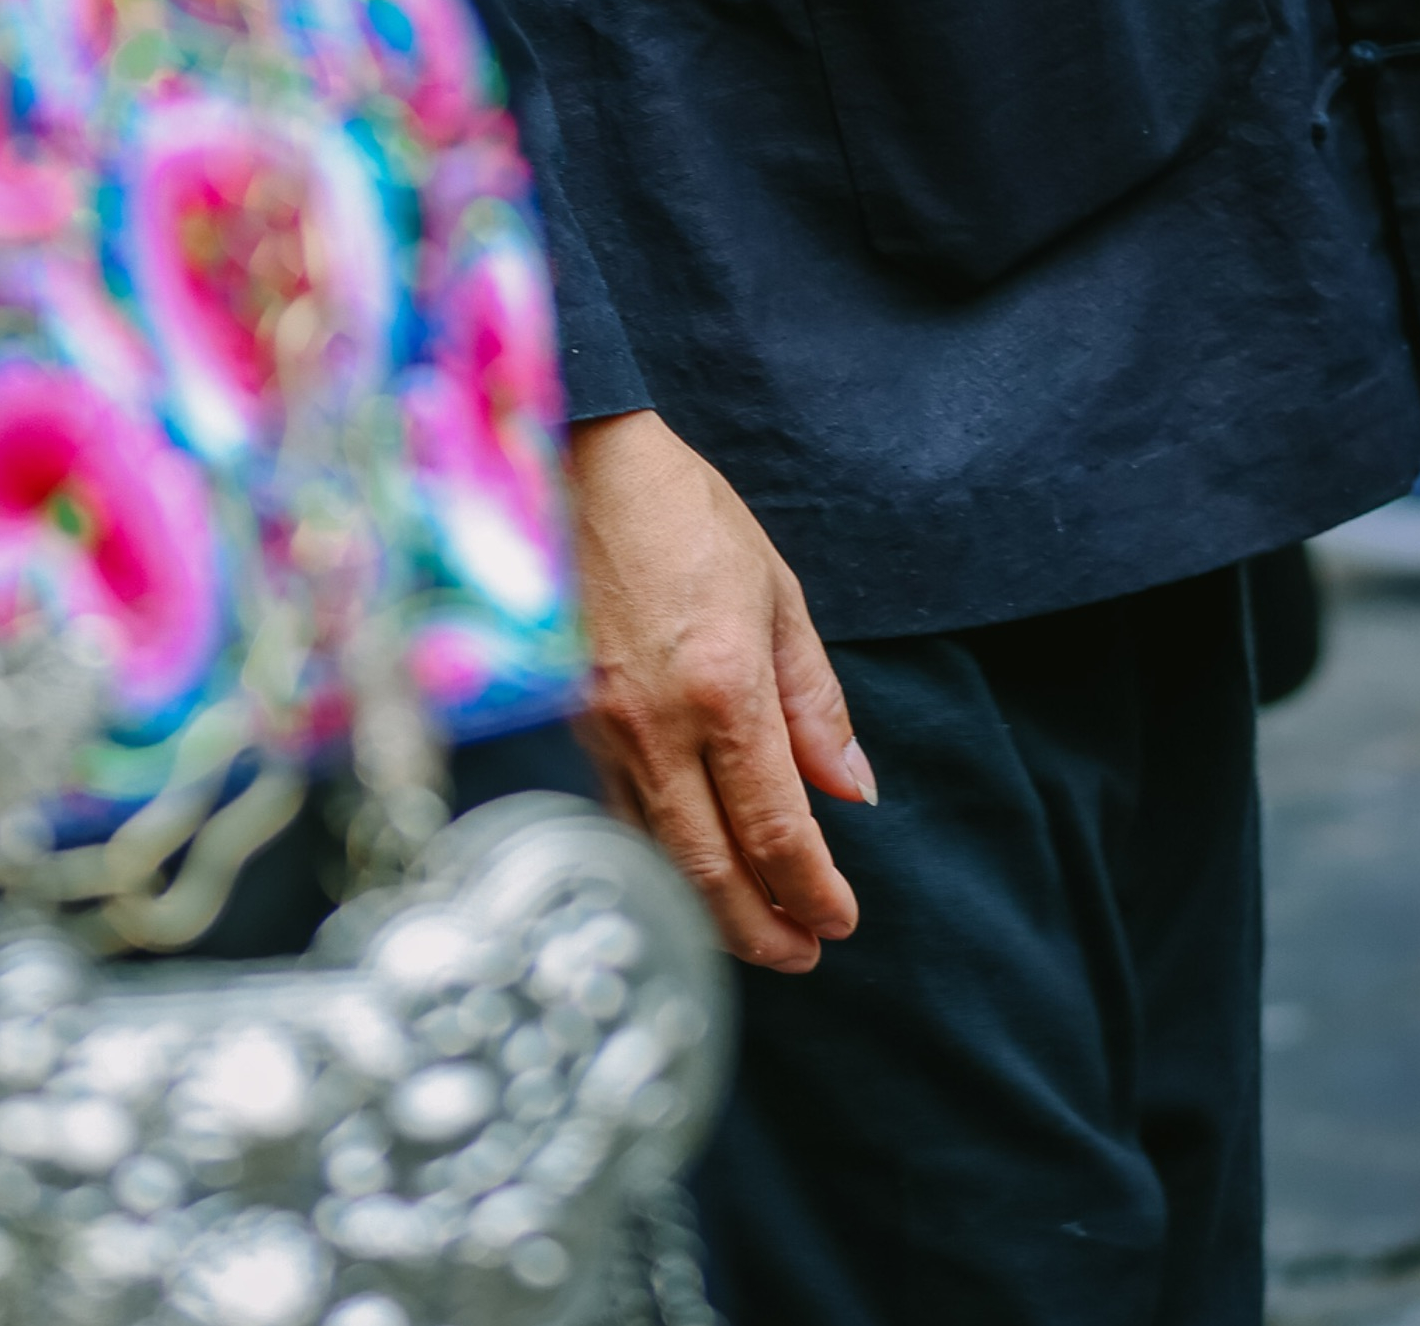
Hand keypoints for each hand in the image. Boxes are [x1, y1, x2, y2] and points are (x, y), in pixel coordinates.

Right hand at [567, 408, 875, 973]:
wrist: (581, 463)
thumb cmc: (686, 514)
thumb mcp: (776, 593)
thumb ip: (814, 700)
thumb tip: (851, 789)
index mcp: (725, 688)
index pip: (777, 827)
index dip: (812, 889)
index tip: (841, 920)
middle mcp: (658, 725)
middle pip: (711, 870)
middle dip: (763, 930)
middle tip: (803, 956)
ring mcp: (603, 730)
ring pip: (658, 856)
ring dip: (710, 911)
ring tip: (756, 931)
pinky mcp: (567, 724)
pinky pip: (616, 817)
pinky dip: (658, 862)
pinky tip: (686, 873)